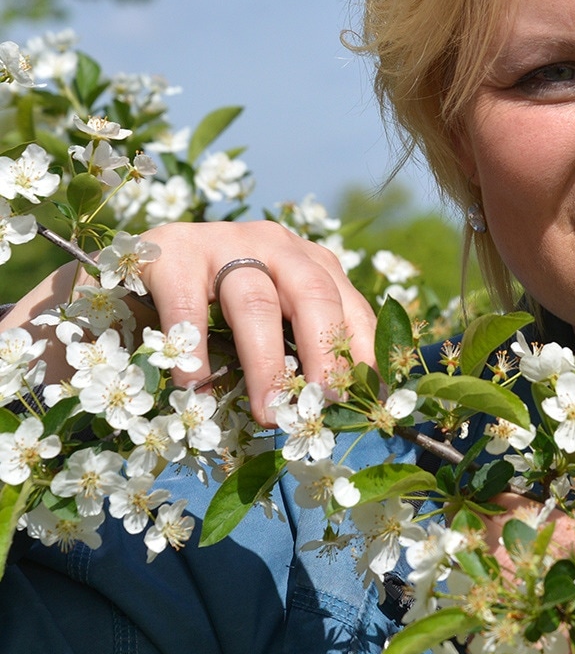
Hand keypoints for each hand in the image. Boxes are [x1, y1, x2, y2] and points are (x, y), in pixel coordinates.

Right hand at [1, 220, 375, 425]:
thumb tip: (337, 412)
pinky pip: (187, 301)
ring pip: (255, 302)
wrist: (127, 283)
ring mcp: (223, 241)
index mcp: (310, 265)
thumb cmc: (210, 316)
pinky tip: (195, 384)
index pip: (350, 307)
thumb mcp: (265, 329)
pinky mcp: (172, 251)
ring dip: (265, 362)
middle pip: (314, 296)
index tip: (368, 403)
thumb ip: (298, 355)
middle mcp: (276, 245)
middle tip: (321, 408)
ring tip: (266, 412)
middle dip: (324, 355)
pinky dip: (194, 346)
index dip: (362, 355)